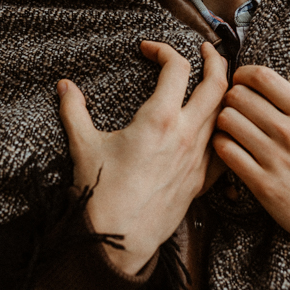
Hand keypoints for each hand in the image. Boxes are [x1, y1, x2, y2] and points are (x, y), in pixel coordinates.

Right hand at [58, 41, 226, 274]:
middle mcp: (186, 134)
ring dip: (223, 93)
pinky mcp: (202, 180)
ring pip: (226, 114)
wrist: (117, 240)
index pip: (177, 67)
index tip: (148, 50)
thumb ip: (73, 109)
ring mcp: (199, 158)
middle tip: (206, 50)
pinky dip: (224, 130)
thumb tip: (63, 86)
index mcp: (159, 119)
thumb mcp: (83, 145)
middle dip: (215, 59)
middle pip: (218, 84)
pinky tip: (215, 126)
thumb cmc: (101, 192)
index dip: (164, 50)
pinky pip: (225, 147)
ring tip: (214, 82)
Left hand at [213, 66, 289, 266]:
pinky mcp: (263, 185)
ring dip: (222, 121)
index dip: (244, 74)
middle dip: (230, 97)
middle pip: (238, 96)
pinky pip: (226, 152)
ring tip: (229, 127)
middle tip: (232, 105)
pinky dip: (221, 146)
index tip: (241, 80)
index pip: (263, 77)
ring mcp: (276, 160)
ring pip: (228, 121)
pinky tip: (229, 148)